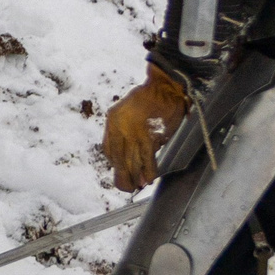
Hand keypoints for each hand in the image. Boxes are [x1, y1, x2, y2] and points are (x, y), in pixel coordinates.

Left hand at [104, 64, 190, 190]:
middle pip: (120, 158)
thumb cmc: (145, 99)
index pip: (109, 149)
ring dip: (136, 176)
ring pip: (134, 160)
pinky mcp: (153, 136)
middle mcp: (122, 128)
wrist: (165, 88)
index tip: (119, 170)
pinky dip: (149, 169)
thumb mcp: (123, 110)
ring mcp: (137, 133)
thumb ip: (121, 130)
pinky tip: (149, 178)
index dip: (114, 163)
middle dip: (123, 175)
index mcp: (113, 121)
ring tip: (137, 187)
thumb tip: (124, 152)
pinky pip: (149, 156)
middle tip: (125, 187)